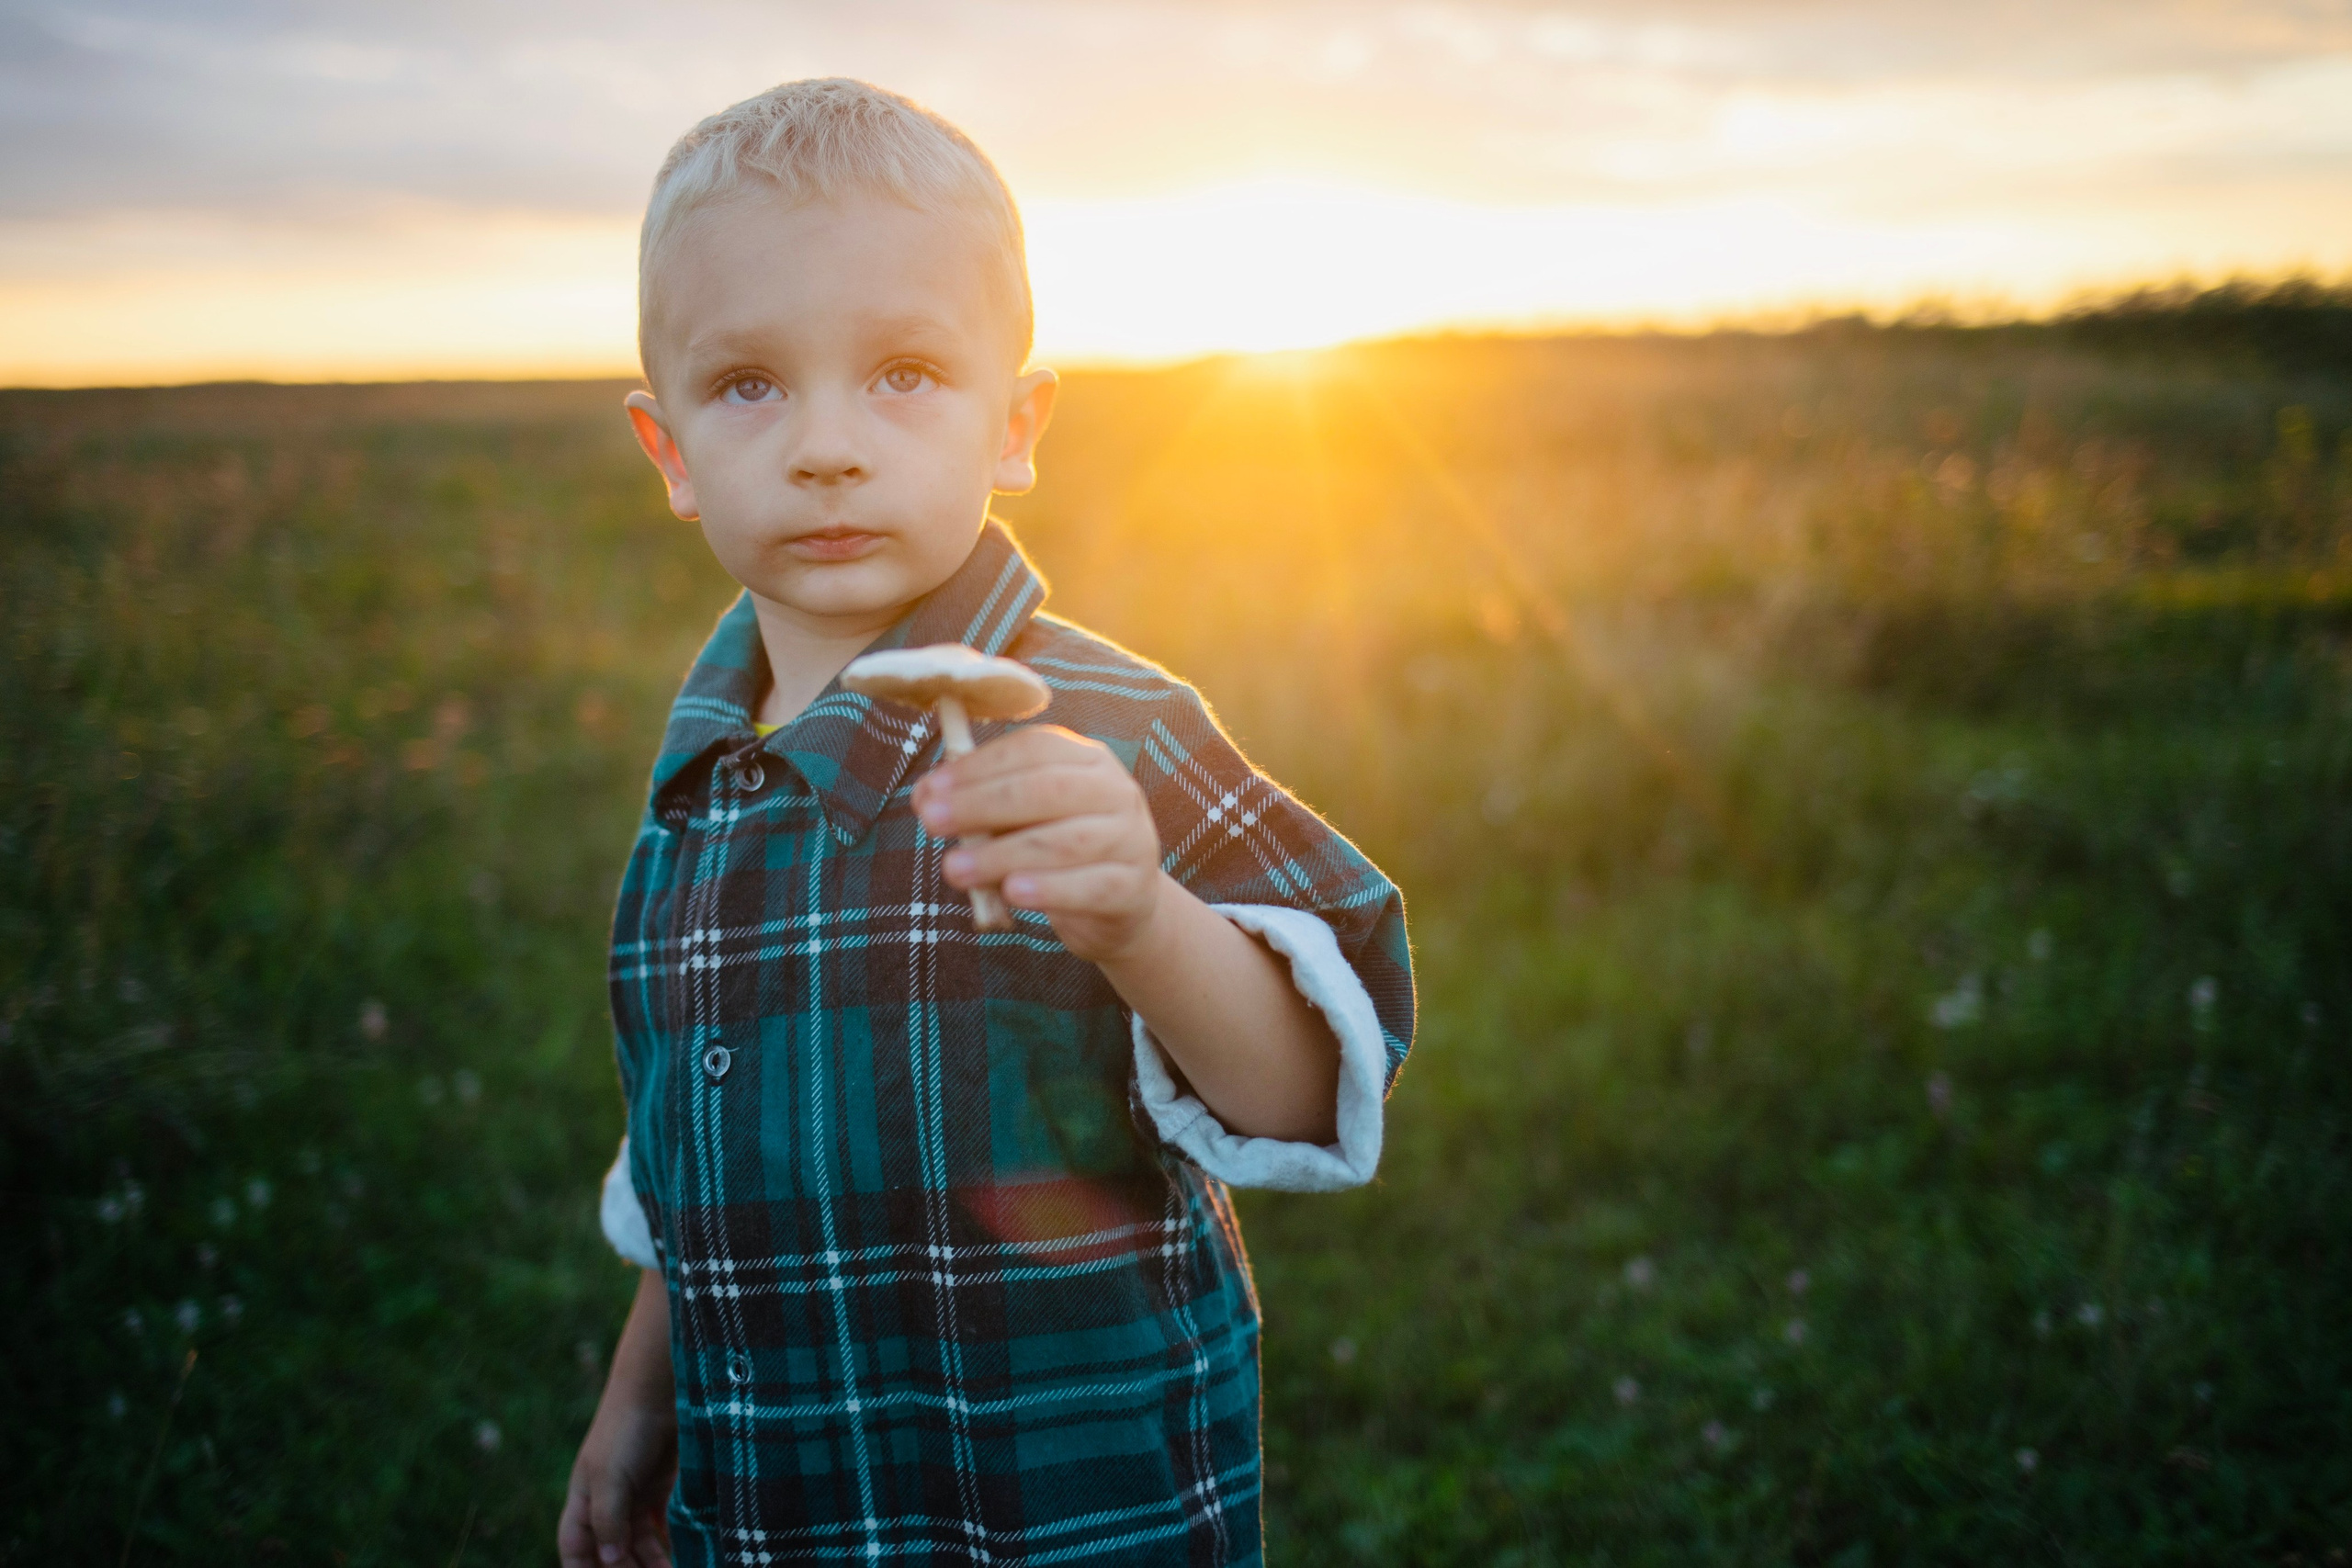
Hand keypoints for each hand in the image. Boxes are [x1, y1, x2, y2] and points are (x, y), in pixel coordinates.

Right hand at [558, 1400, 675, 1567]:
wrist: (662, 1385)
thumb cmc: (627, 1427)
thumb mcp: (610, 1475)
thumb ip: (608, 1519)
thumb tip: (609, 1559)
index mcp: (585, 1498)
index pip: (576, 1546)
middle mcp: (608, 1499)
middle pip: (611, 1550)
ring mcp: (636, 1492)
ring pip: (639, 1541)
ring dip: (651, 1561)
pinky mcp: (663, 1483)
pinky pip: (662, 1523)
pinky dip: (669, 1541)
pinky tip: (681, 1555)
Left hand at [912, 725, 1165, 962]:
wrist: (1122, 906)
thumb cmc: (1058, 852)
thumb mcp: (1018, 822)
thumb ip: (977, 806)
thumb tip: (924, 798)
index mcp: (1086, 759)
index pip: (1034, 749)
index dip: (980, 766)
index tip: (931, 788)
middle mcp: (1115, 791)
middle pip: (1048, 789)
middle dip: (982, 804)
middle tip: (932, 823)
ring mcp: (1131, 838)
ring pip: (1067, 841)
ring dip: (1003, 854)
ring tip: (955, 869)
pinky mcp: (1133, 887)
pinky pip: (1091, 886)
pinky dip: (1049, 889)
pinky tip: (1012, 893)